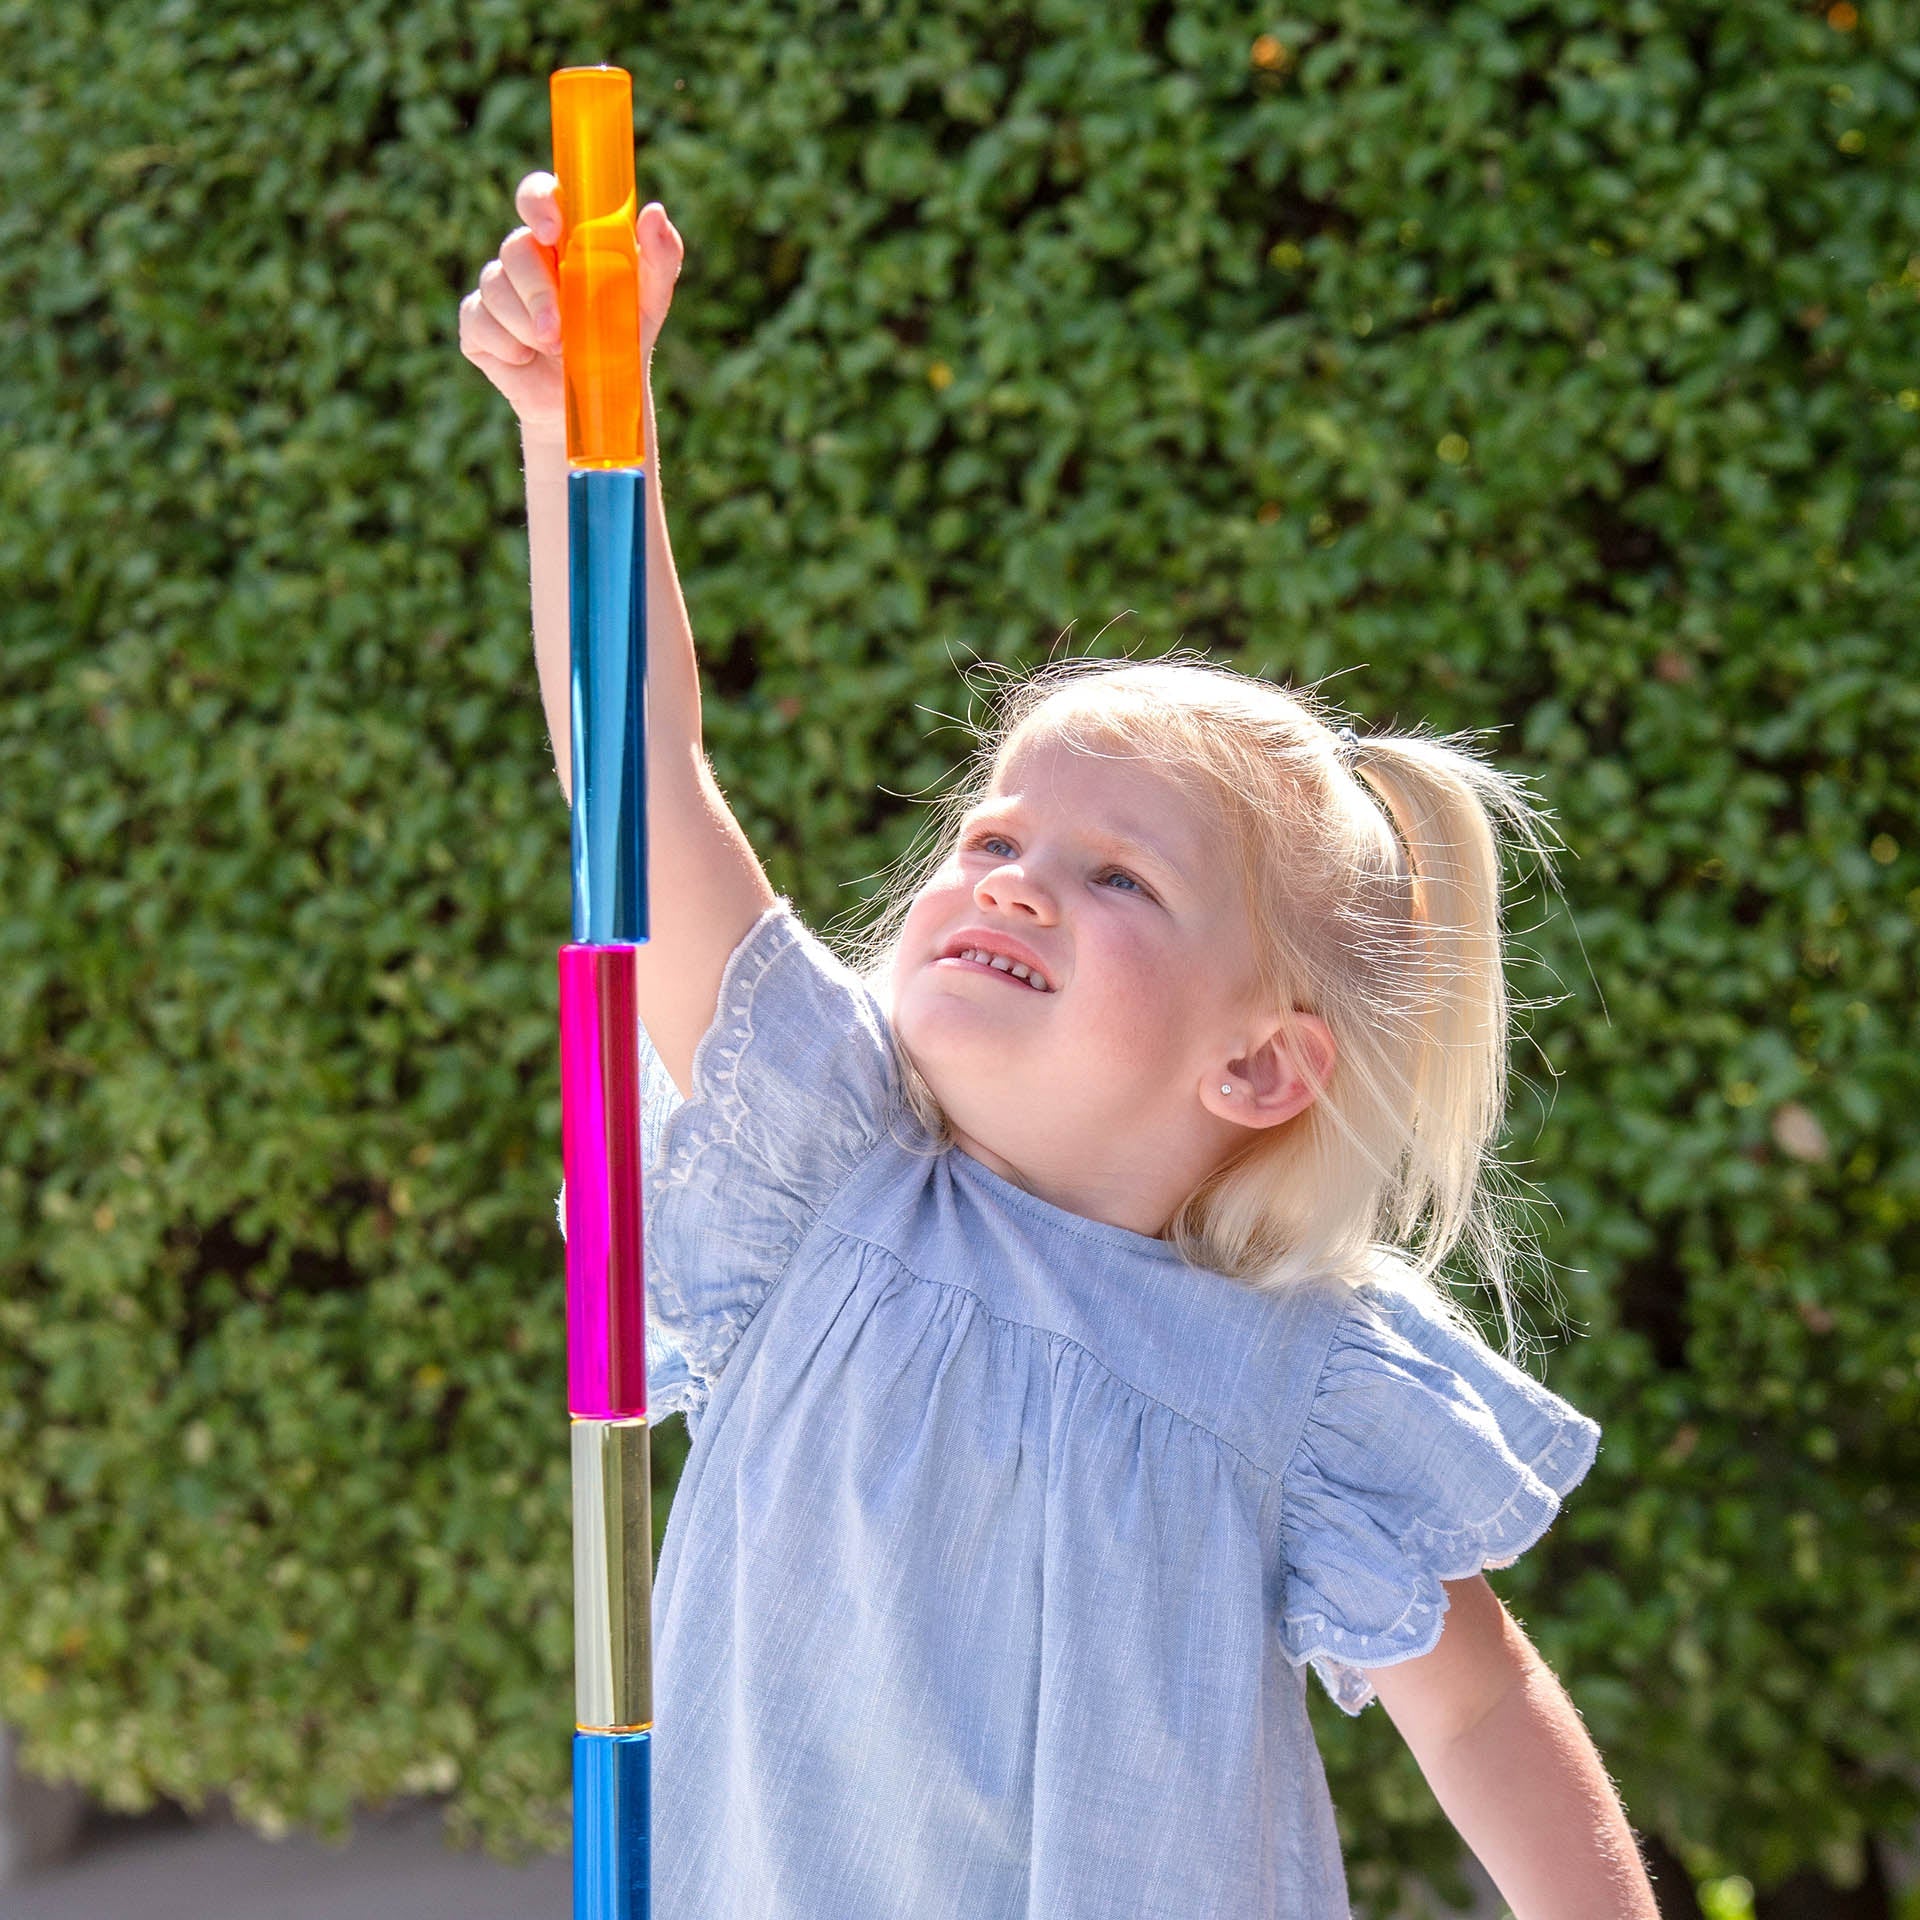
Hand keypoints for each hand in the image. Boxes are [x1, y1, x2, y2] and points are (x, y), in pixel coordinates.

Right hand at [459, 170, 685, 441]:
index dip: (537, 202)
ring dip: (526, 324)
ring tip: (557, 350)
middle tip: (560, 331)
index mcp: (564, 239)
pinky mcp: (479, 327)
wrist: (596, 401)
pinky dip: (506, 346)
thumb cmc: (622, 340)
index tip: (551, 230)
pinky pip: (477, 323)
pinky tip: (526, 359)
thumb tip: (654, 212)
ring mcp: (499, 290)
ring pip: (495, 288)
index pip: (538, 196)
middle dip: (537, 291)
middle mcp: (527, 257)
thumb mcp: (649, 303)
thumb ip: (660, 258)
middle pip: (515, 249)